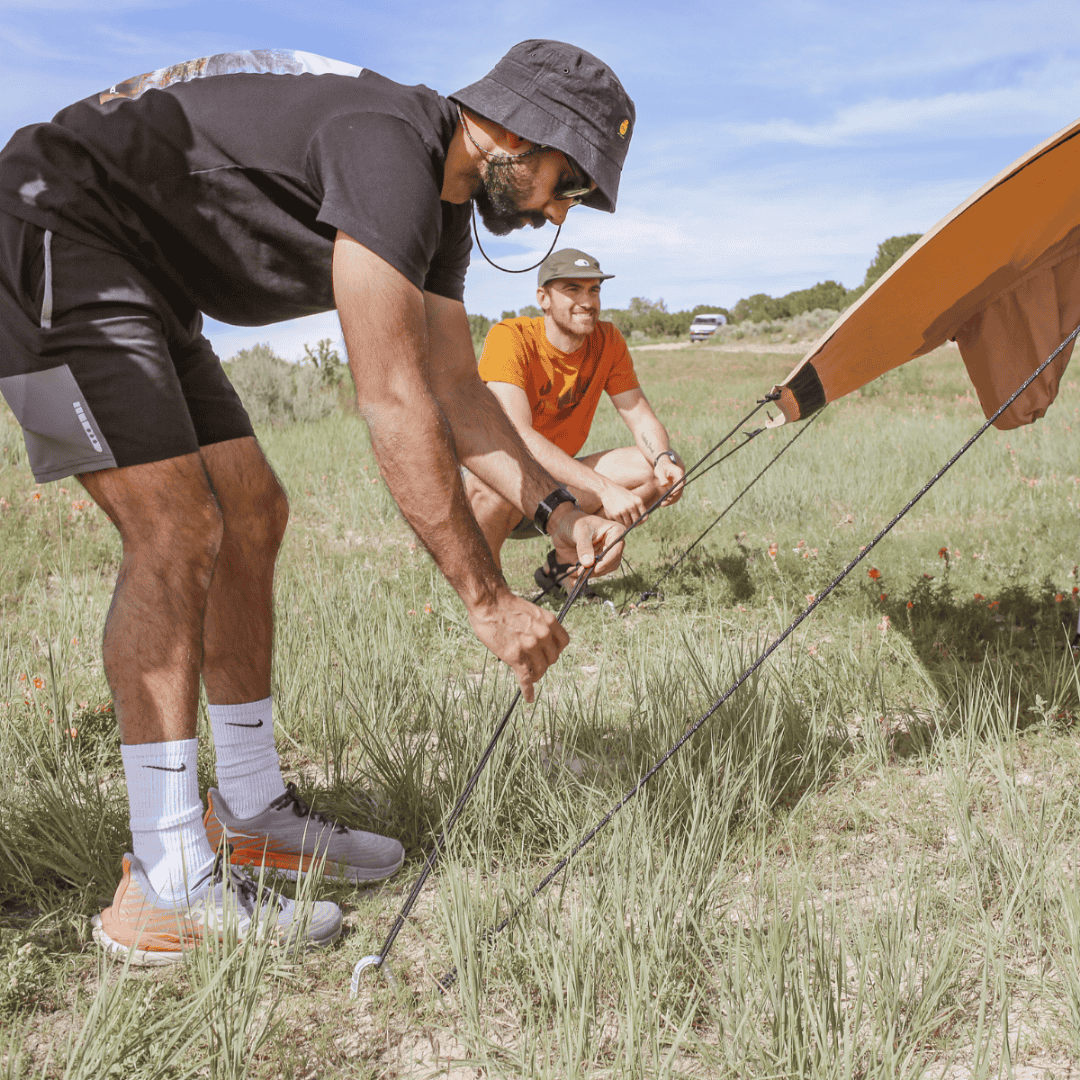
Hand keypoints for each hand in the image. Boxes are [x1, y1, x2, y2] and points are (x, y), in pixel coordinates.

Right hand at [466, 588, 569, 702]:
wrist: (489, 603)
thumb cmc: (506, 605)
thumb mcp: (532, 612)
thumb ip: (540, 626)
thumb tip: (541, 641)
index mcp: (549, 622)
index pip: (564, 643)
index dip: (556, 650)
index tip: (549, 652)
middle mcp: (543, 635)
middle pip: (552, 659)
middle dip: (544, 662)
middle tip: (534, 663)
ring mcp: (530, 646)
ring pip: (540, 670)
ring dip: (536, 675)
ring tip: (530, 676)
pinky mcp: (516, 657)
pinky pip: (525, 679)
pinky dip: (528, 690)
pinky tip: (529, 698)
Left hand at [548, 505, 624, 580]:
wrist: (564, 526)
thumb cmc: (576, 522)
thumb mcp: (580, 531)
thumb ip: (584, 547)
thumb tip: (588, 563)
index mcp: (615, 532)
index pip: (616, 550)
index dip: (607, 560)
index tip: (595, 568)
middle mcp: (613, 545)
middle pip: (611, 563)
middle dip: (596, 569)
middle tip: (581, 571)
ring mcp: (605, 555)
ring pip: (602, 570)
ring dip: (589, 574)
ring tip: (575, 571)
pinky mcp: (595, 562)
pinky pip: (592, 573)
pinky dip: (583, 576)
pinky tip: (573, 573)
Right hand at [598, 481, 647, 526]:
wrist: (607, 489)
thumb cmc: (620, 493)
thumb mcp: (631, 496)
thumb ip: (637, 506)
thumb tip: (639, 521)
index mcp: (638, 501)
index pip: (644, 516)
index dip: (641, 521)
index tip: (638, 523)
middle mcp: (632, 506)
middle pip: (636, 521)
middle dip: (634, 525)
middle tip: (630, 525)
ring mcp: (624, 510)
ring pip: (628, 524)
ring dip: (626, 524)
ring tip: (623, 521)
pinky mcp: (615, 513)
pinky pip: (620, 523)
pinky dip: (619, 522)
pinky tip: (617, 518)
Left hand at [654, 452, 684, 505]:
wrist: (664, 464)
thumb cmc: (662, 466)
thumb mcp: (660, 470)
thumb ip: (662, 478)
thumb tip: (664, 485)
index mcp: (679, 474)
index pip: (680, 484)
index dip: (675, 491)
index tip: (669, 496)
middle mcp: (681, 480)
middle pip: (679, 491)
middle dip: (672, 498)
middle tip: (663, 503)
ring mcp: (679, 484)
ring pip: (677, 495)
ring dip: (671, 501)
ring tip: (662, 505)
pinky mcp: (676, 488)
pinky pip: (674, 495)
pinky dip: (670, 499)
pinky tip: (663, 503)